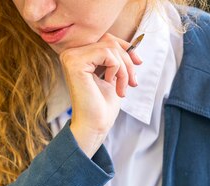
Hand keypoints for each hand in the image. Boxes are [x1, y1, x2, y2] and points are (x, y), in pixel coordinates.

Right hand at [59, 33, 142, 155]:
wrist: (95, 123)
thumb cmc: (102, 104)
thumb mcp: (112, 73)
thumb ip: (116, 56)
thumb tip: (134, 41)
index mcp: (77, 56)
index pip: (105, 38)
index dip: (126, 47)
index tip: (139, 62)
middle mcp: (70, 54)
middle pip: (109, 41)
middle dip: (127, 59)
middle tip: (133, 81)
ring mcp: (71, 57)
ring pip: (110, 48)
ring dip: (124, 68)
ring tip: (123, 87)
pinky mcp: (75, 63)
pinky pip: (107, 54)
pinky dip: (117, 70)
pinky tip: (110, 84)